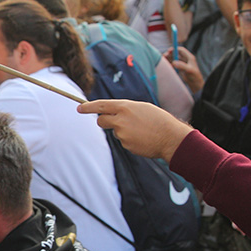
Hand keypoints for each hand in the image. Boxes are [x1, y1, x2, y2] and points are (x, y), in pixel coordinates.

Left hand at [76, 99, 192, 162]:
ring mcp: (121, 133)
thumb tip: (113, 113)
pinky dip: (130, 139)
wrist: (171, 137)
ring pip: (115, 131)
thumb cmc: (159, 120)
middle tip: (114, 121)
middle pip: (101, 120)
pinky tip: (142, 138)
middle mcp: (120, 119)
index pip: (101, 105)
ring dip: (123, 131)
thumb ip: (125, 109)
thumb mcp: (142, 108)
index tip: (79, 108)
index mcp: (125, 107)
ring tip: (141, 130)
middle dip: (104, 121)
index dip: (88, 107)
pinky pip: (123, 140)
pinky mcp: (125, 144)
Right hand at [163, 46, 203, 93]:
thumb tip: (174, 62)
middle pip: (175, 54)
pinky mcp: (179, 68)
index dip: (175, 49)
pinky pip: (172, 64)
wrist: (195, 83)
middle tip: (164, 56)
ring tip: (163, 61)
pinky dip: (169, 64)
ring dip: (168, 59)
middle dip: (169, 54)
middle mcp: (185, 59)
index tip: (168, 50)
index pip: (181, 50)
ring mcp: (181, 63)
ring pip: (173, 59)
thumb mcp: (189, 70)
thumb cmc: (194, 76)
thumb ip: (182, 66)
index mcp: (189, 57)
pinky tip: (166, 66)